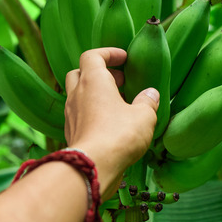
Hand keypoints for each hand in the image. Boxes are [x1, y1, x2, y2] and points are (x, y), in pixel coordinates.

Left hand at [64, 48, 158, 198]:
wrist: (92, 167)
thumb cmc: (118, 135)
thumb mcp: (144, 116)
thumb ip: (148, 102)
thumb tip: (151, 94)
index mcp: (93, 81)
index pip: (93, 55)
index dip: (108, 53)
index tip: (124, 58)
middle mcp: (77, 94)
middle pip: (80, 72)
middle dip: (99, 73)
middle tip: (120, 81)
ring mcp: (71, 114)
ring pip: (78, 95)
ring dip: (95, 94)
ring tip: (118, 104)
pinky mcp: (71, 133)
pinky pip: (79, 115)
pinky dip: (92, 113)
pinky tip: (109, 124)